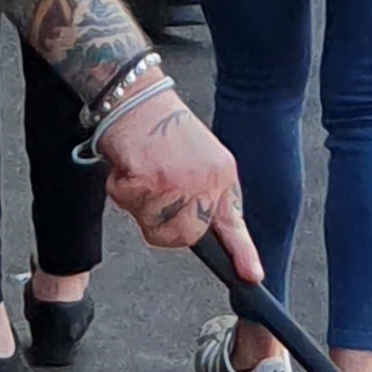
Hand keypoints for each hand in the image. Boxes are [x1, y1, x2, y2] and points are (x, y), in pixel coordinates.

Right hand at [96, 92, 258, 273]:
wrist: (135, 96)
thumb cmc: (160, 127)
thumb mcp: (198, 158)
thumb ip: (202, 193)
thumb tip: (196, 227)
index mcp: (221, 174)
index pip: (233, 222)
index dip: (243, 253)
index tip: (252, 275)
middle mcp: (205, 179)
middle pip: (183, 236)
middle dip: (163, 224)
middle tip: (152, 193)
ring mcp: (178, 181)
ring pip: (154, 227)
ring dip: (138, 207)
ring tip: (141, 173)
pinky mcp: (149, 179)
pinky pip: (128, 206)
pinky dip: (119, 190)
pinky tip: (128, 166)